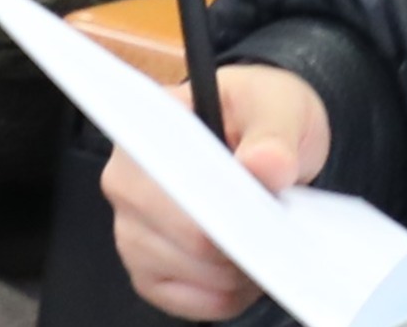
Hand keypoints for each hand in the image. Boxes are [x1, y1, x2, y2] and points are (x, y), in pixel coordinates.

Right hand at [107, 63, 331, 319]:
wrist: (264, 141)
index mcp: (148, 132)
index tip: (263, 208)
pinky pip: (193, 301)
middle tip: (276, 220)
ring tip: (263, 232)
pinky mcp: (148, 272)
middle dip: (242, 236)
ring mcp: (131, 233)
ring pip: (194, 274)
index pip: (176, 181)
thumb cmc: (261, 115)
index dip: (225, 202)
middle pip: (189, 238)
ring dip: (239, 265)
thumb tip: (266, 164)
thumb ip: (275, 133)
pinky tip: (246, 260)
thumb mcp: (281, 106)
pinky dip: (229, 291)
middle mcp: (126, 184)